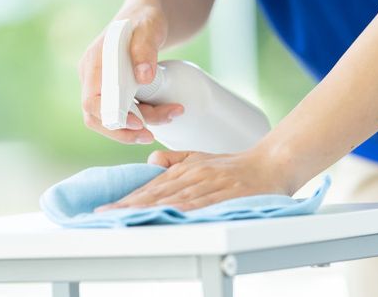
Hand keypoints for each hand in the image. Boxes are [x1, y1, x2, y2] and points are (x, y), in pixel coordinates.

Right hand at [78, 3, 183, 143]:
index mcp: (94, 62)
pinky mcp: (114, 88)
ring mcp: (102, 83)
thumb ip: (145, 50)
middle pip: (97, 116)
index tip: (138, 124)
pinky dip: (144, 116)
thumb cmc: (146, 18)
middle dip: (124, 131)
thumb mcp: (149, 29)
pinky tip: (165, 112)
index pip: (91, 101)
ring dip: (140, 124)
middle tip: (151, 136)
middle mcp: (93, 76)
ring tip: (172, 114)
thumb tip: (143, 78)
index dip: (111, 118)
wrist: (147, 14)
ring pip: (112, 117)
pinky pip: (124, 110)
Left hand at [95, 148, 293, 211]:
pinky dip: (180, 211)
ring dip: (148, 209)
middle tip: (105, 216)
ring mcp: (209, 184)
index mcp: (186, 169)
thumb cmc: (237, 165)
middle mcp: (194, 175)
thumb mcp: (202, 157)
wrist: (271, 163)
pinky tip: (165, 217)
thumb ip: (176, 160)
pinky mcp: (224, 194)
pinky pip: (200, 204)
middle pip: (157, 193)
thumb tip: (151, 163)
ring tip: (125, 219)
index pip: (151, 186)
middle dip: (129, 205)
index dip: (128, 198)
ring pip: (173, 199)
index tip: (106, 209)